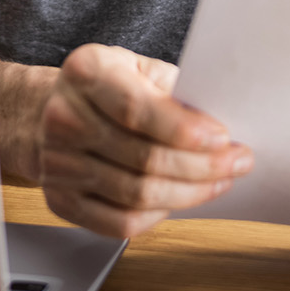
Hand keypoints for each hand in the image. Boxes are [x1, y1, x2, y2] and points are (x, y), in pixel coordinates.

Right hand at [0, 45, 252, 238]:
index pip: (137, 109)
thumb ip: (172, 88)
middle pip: (142, 158)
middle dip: (201, 166)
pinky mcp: (60, 200)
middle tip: (237, 162)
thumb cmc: (108, 88)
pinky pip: (118, 223)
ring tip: (219, 182)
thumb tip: (218, 123)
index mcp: (86, 72)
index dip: (184, 130)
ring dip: (189, 193)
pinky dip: (157, 216)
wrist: (51, 112)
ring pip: (135, 194)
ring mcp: (57, 163)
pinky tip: (181, 200)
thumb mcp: (138, 67)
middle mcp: (63, 117)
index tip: (223, 138)